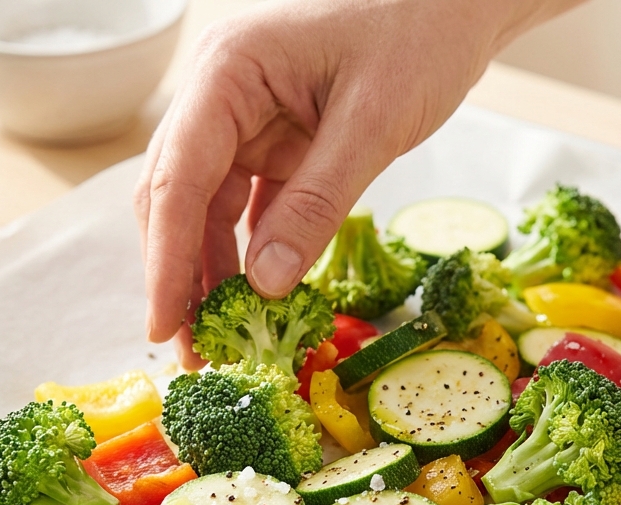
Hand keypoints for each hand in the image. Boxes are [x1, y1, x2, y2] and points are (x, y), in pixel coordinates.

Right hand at [134, 0, 580, 360]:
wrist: (457, 3)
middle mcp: (221, 96)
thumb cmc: (419, 34)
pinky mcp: (275, 144)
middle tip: (191, 353)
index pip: (178, 177)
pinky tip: (256, 304)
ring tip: (220, 342)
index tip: (163, 324)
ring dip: (212, 275)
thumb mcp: (372, 123)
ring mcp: (245, 121)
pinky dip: (251, 256)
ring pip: (208, 210)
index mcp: (227, 72)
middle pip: (177, 198)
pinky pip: (249, 209)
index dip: (167, 259)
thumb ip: (317, 203)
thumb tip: (268, 287)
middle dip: (180, 277)